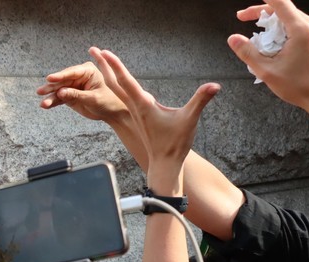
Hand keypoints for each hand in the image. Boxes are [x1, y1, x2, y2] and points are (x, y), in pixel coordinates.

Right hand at [37, 61, 128, 122]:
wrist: (112, 112)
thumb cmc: (108, 101)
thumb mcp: (93, 98)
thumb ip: (76, 95)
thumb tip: (60, 92)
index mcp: (88, 71)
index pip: (72, 72)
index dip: (60, 76)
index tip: (49, 78)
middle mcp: (79, 77)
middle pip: (62, 81)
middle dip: (52, 87)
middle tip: (40, 91)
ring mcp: (73, 86)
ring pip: (58, 90)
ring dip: (50, 96)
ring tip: (43, 104)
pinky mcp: (70, 96)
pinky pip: (59, 98)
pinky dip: (53, 102)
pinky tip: (45, 105)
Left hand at [89, 47, 218, 192]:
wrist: (164, 164)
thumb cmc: (175, 144)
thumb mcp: (189, 120)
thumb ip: (200, 100)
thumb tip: (215, 85)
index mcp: (143, 105)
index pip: (126, 81)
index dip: (116, 66)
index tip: (105, 53)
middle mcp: (134, 107)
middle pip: (114, 83)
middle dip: (104, 66)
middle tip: (92, 50)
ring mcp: (134, 112)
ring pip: (116, 90)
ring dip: (108, 74)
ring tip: (100, 61)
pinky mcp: (138, 116)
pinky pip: (122, 97)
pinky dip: (116, 85)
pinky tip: (116, 82)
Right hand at [228, 0, 308, 116]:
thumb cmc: (300, 86)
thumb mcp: (266, 71)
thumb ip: (247, 52)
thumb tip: (233, 39)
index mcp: (301, 30)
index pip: (279, 3)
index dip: (261, 3)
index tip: (246, 9)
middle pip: (283, 9)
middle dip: (261, 14)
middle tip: (243, 19)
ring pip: (289, 18)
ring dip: (272, 25)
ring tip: (259, 40)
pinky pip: (297, 26)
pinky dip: (282, 31)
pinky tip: (273, 45)